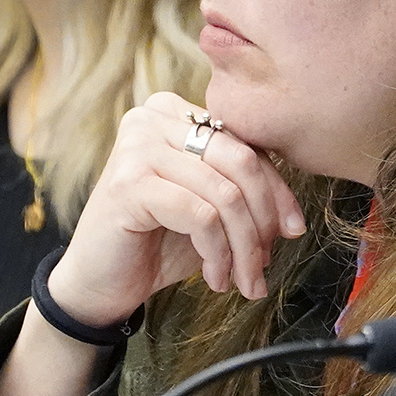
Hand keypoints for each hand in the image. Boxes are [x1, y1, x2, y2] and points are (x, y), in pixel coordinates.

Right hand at [50, 93, 305, 322]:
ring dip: (243, 248)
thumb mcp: (211, 210)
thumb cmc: (158, 243)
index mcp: (176, 112)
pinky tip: (215, 278)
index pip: (247, 144)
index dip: (278, 191)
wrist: (101, 282)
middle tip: (266, 264)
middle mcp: (153, 117)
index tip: (294, 230)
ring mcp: (137, 146)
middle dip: (264, 221)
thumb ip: (244, 192)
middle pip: (241, 163)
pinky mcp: (128, 183)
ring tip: (243, 280)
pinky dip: (217, 254)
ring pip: (225, 194)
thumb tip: (293, 218)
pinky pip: (200, 216)